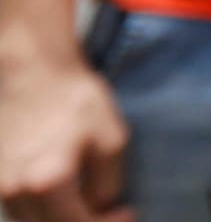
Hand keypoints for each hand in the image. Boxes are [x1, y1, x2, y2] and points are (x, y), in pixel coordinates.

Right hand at [0, 51, 129, 221]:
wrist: (31, 71)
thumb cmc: (73, 99)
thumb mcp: (111, 138)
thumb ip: (108, 183)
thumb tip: (104, 207)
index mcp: (48, 182)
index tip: (127, 213)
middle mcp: (16, 190)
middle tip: (108, 213)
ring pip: (31, 221)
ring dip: (59, 219)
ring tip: (87, 206)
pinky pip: (18, 206)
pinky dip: (41, 210)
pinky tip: (62, 196)